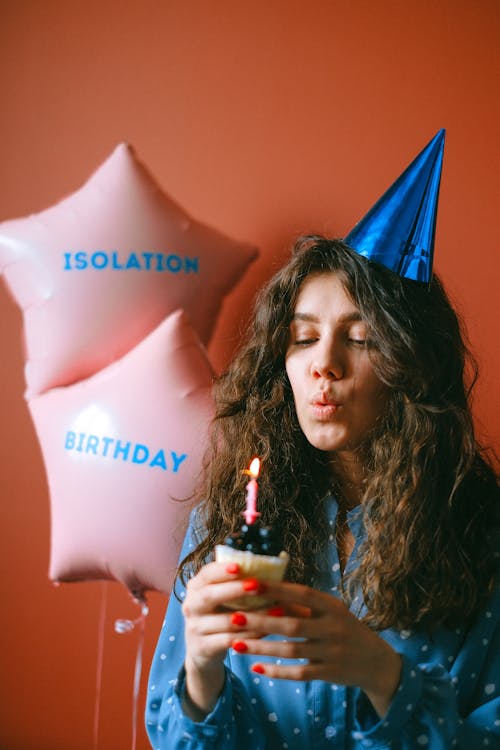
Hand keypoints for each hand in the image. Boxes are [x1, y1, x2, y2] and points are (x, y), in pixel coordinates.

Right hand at [181, 561, 266, 717]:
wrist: (203, 651)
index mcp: (196, 587)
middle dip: (234, 590)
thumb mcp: (222, 599)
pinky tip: (267, 631)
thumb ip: (240, 584)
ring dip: (251, 616)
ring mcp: (194, 628)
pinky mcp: (202, 648)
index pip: (206, 574)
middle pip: (209, 596)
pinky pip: (228, 641)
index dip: (222, 570)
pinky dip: (250, 636)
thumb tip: (276, 572)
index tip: (240, 566)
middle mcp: (190, 605)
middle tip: (257, 585)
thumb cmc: (220, 615)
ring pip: (224, 621)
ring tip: (275, 610)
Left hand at [228, 580, 401, 717]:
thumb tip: (267, 589)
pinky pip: (298, 673)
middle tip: (234, 616)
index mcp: (333, 606)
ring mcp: (332, 652)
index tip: (249, 584)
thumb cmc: (344, 628)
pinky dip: (276, 671)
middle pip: (292, 624)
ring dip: (262, 647)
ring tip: (235, 643)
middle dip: (261, 620)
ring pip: (291, 650)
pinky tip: (255, 667)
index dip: (275, 590)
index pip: (301, 594)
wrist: (376, 661)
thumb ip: (304, 604)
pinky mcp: (329, 674)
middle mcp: (334, 628)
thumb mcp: (331, 611)